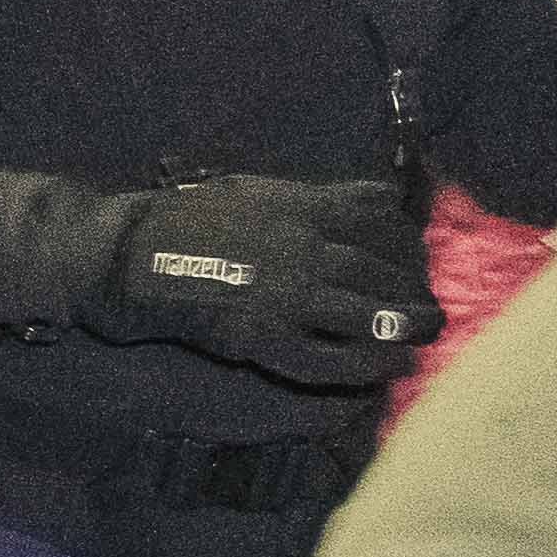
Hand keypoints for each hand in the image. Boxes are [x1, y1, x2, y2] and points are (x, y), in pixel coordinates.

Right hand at [81, 173, 434, 386]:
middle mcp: (300, 247)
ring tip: (426, 336)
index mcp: (296, 207)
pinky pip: (326, 358)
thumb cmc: (182, 219)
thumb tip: (377, 196)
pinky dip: (364, 365)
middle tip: (433, 308)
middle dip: (414, 288)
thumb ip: (312, 196)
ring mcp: (283, 294)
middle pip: (379, 268)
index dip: (408, 240)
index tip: (421, 257)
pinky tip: (389, 368)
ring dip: (403, 325)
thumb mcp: (250, 188)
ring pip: (364, 312)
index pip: (376, 218)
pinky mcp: (261, 336)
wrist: (123, 253)